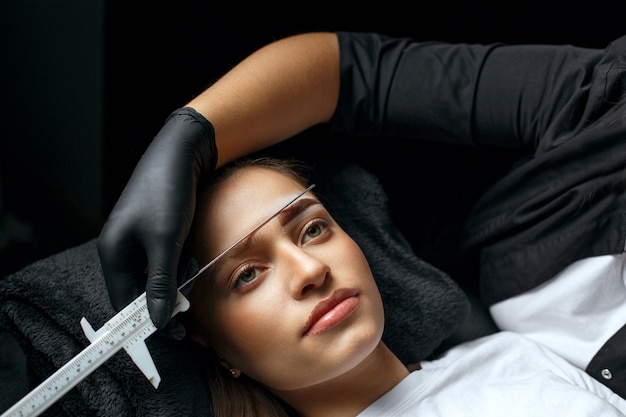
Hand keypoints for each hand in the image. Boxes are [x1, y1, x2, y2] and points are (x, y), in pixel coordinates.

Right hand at [97, 107, 216, 328]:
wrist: (181, 153)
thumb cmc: (167, 192)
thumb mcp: (165, 241)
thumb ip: (161, 283)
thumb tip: (159, 321)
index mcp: (112, 253)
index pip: (125, 303)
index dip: (148, 321)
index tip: (177, 333)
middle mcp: (121, 250)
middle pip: (141, 291)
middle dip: (167, 297)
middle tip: (190, 302)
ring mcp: (137, 241)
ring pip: (157, 277)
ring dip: (176, 279)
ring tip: (190, 265)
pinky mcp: (154, 234)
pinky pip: (165, 261)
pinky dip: (179, 264)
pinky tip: (190, 254)